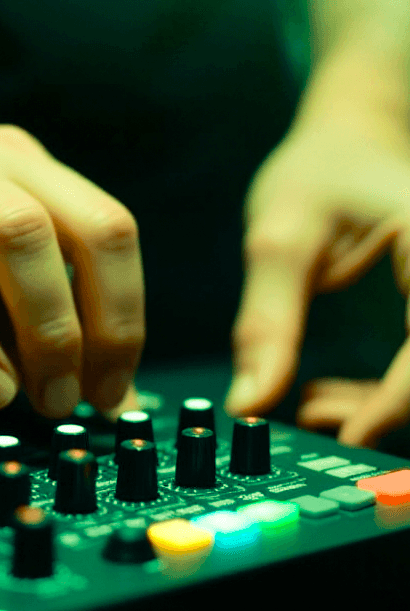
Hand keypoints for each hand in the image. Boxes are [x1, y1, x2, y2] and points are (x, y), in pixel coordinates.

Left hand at [223, 102, 409, 448]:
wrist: (348, 139)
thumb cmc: (318, 173)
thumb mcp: (279, 241)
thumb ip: (267, 323)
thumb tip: (247, 403)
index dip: (395, 403)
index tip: (345, 438)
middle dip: (385, 409)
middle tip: (312, 418)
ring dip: (378, 408)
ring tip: (307, 406)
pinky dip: (379, 396)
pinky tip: (319, 395)